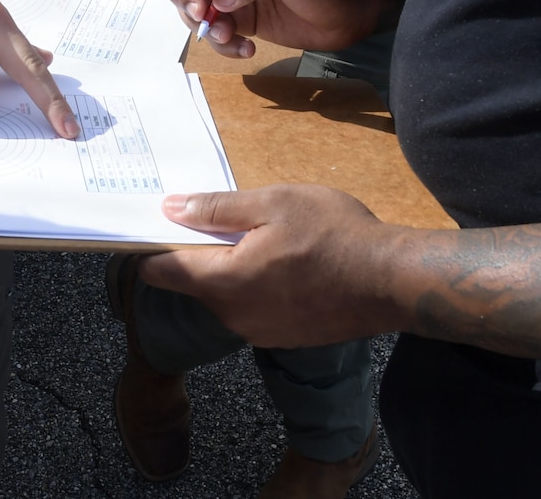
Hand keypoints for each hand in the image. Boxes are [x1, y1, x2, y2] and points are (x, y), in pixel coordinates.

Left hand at [141, 184, 409, 348]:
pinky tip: (282, 260)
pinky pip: (251, 306)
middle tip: (219, 216)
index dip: (151, 246)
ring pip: (225, 294)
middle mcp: (234, 315)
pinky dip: (254, 283)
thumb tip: (171, 208)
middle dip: (199, 250)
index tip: (151, 225)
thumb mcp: (273, 203)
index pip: (162, 272)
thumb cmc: (333, 234)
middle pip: (195, 282)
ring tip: (258, 234)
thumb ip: (216, 209)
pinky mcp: (283, 336)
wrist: (390, 282)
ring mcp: (260, 331)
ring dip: (230, 267)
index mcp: (224, 282)